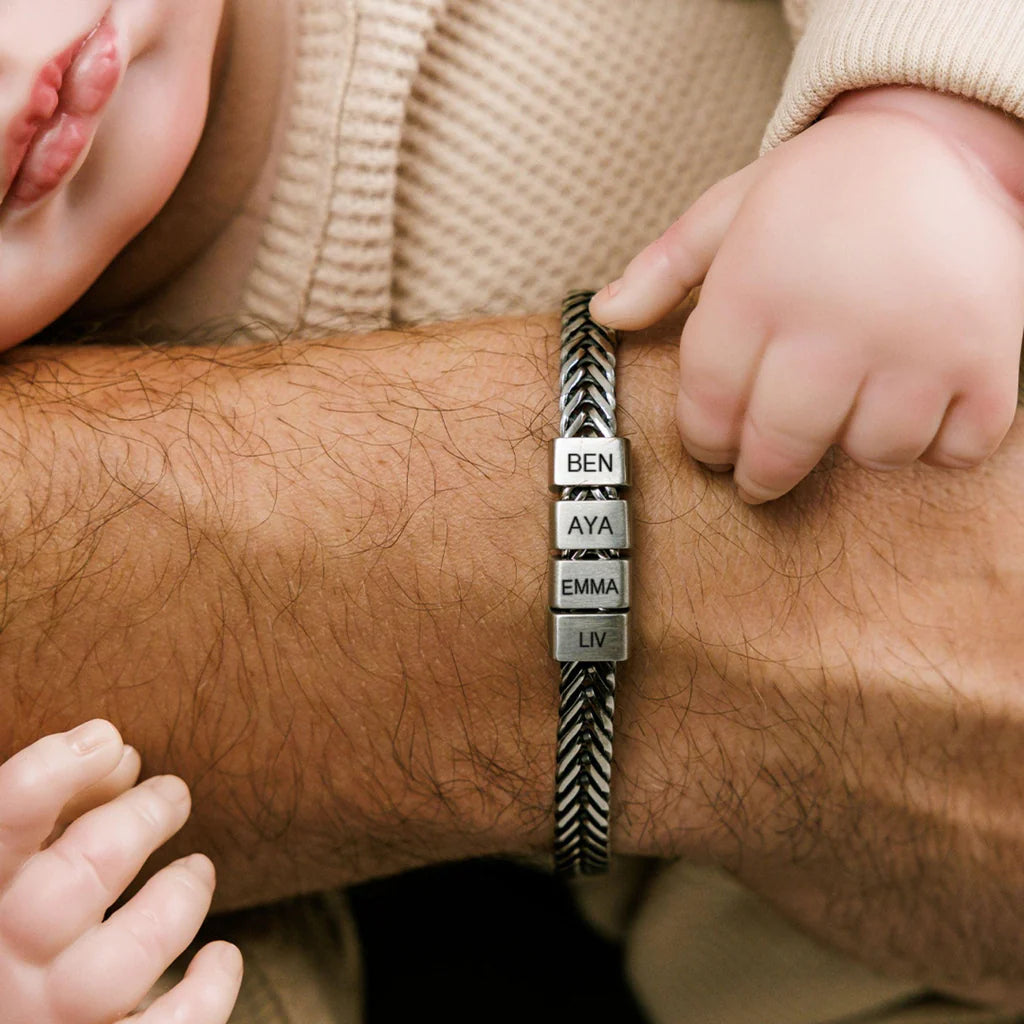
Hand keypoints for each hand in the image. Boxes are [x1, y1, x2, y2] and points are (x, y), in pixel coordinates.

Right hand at [0, 720, 241, 1023]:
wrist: (7, 1018)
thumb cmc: (12, 933)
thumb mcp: (11, 868)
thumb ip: (51, 812)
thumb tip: (121, 757)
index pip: (6, 819)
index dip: (55, 770)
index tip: (106, 738)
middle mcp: (3, 964)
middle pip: (79, 879)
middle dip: (140, 820)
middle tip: (174, 794)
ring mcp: (49, 1019)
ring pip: (125, 961)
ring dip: (178, 900)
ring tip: (196, 870)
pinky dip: (208, 991)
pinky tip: (220, 956)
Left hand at [590, 90, 1023, 502]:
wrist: (939, 139)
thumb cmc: (819, 187)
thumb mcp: (727, 211)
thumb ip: (661, 270)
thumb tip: (605, 317)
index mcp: (757, 288)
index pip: (708, 405)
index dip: (704, 441)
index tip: (712, 448)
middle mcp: (833, 321)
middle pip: (782, 446)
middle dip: (763, 473)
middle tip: (761, 475)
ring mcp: (917, 342)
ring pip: (873, 452)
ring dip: (856, 448)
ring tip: (849, 417)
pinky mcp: (987, 356)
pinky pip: (958, 446)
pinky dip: (939, 442)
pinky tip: (919, 409)